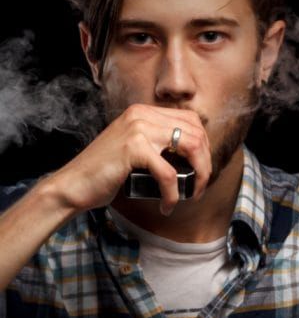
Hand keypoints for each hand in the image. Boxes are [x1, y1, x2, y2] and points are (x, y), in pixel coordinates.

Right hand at [48, 104, 211, 216]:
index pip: (192, 120)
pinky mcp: (134, 148)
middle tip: (200, 186)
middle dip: (206, 163)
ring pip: (191, 148)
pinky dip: (172, 194)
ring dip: (199, 175)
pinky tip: (167, 206)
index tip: (203, 168)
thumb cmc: (105, 173)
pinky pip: (168, 173)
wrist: (72, 185)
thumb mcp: (135, 147)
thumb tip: (198, 154)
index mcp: (145, 111)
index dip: (205, 145)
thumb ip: (159, 142)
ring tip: (192, 194)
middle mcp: (143, 114)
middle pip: (196, 133)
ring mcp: (139, 128)